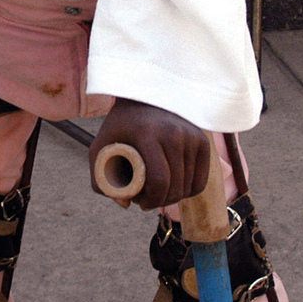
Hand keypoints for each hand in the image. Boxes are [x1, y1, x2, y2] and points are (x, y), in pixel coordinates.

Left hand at [90, 99, 214, 210]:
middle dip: (161, 202)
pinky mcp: (202, 141)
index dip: (151, 200)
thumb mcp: (100, 147)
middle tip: (147, 200)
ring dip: (174, 198)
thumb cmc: (120, 126)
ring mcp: (191, 136)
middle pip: (176, 186)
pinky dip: (189, 191)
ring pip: (189, 186)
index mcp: (148, 134)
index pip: (159, 180)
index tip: (140, 202)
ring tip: (158, 193)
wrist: (144, 96)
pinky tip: (175, 189)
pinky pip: (201, 180)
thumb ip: (100, 179)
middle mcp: (174, 133)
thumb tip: (126, 205)